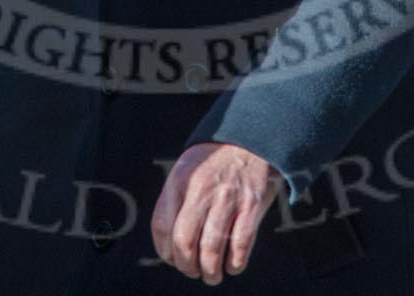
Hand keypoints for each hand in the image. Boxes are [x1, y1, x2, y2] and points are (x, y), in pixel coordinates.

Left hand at [151, 142, 280, 283]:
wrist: (252, 138)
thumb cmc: (216, 161)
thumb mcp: (187, 169)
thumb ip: (175, 200)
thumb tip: (168, 244)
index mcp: (180, 180)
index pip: (162, 226)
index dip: (165, 251)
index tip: (173, 259)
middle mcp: (201, 190)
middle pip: (184, 242)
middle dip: (186, 266)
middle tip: (192, 271)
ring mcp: (228, 198)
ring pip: (211, 249)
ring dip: (210, 271)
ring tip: (212, 276)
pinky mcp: (252, 205)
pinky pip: (240, 246)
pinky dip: (235, 264)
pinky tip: (232, 266)